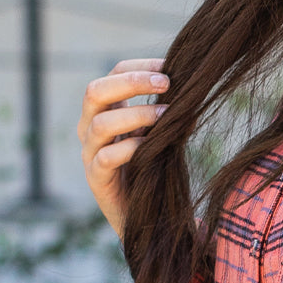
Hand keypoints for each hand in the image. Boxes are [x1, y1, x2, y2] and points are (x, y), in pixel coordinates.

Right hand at [77, 59, 169, 238]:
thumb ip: (167, 113)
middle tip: (167, 83)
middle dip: (132, 82)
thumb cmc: (152, 168)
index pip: (112, 74)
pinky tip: (151, 145)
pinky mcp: (96, 179)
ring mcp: (89, 153)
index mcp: (104, 110)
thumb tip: (193, 87)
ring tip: (167, 115)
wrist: (144, 214)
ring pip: (101, 123)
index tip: (170, 67)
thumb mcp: (160, 134)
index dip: (140, 67)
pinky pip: (106, 157)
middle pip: (95, 91)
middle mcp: (89, 128)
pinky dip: (130, 148)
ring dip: (137, 115)